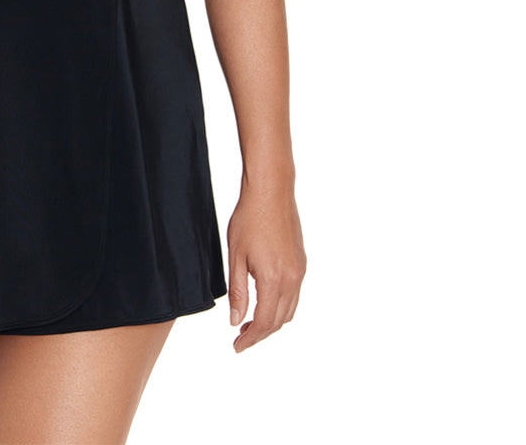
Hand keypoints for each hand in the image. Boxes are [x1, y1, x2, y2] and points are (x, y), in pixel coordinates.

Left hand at [226, 181, 305, 352]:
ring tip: (250, 323)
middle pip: (279, 321)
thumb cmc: (249, 219)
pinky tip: (265, 302)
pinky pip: (294, 295)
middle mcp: (292, 279)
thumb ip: (238, 292)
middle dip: (261, 334)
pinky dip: (281, 306)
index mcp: (274, 279)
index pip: (264, 322)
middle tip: (240, 338)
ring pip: (290, 310)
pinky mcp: (301, 263)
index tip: (237, 347)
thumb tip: (236, 320)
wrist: (271, 192)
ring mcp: (300, 271)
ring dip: (272, 321)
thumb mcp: (236, 256)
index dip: (251, 339)